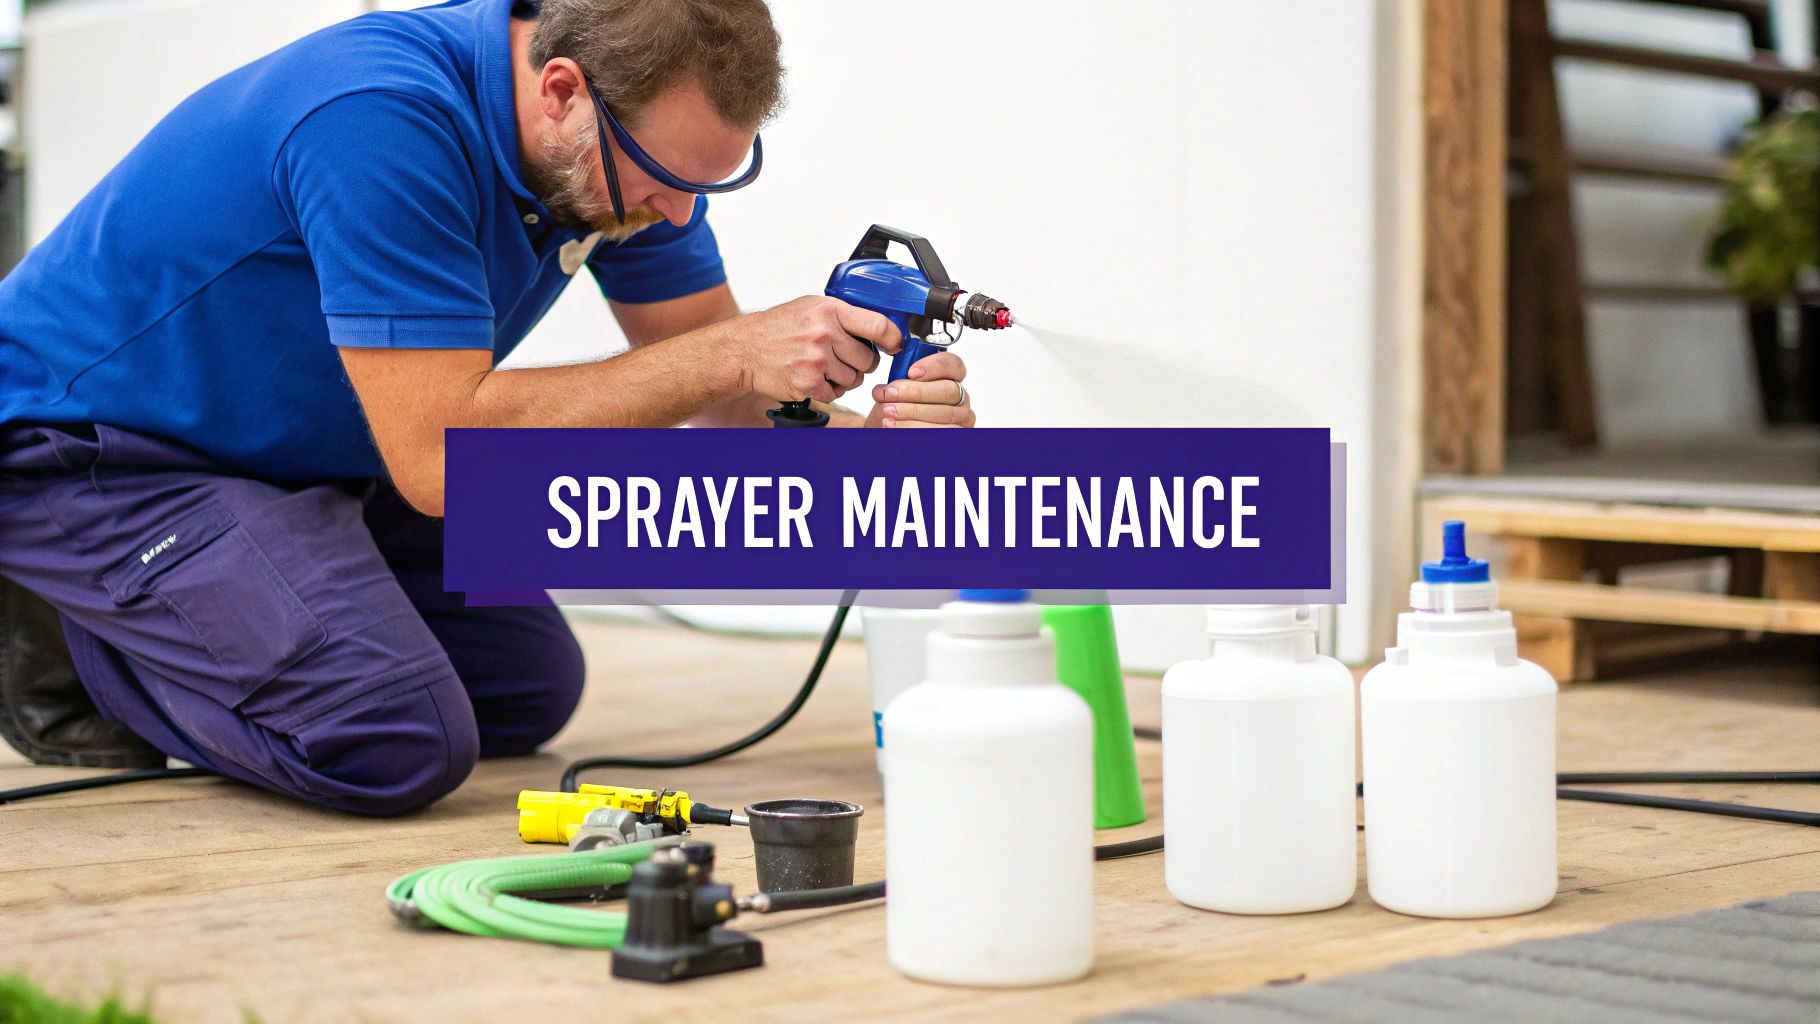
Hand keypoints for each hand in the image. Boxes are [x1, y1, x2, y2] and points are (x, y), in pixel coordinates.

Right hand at [736, 296, 900, 403]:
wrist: (744, 350)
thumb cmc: (775, 329)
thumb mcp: (809, 307)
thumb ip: (842, 315)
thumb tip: (876, 328)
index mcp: (829, 310)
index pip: (878, 325)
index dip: (893, 339)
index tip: (895, 345)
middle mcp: (824, 333)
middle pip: (868, 359)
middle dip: (861, 363)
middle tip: (844, 359)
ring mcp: (817, 360)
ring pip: (854, 379)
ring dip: (844, 378)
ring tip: (823, 368)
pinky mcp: (808, 383)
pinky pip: (836, 393)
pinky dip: (828, 390)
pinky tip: (813, 378)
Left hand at [865, 351, 974, 427]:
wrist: (887, 435)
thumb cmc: (894, 412)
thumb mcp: (895, 392)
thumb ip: (899, 382)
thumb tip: (890, 386)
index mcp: (949, 380)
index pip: (954, 365)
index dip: (936, 365)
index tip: (911, 372)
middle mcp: (961, 400)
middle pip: (949, 390)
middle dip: (916, 391)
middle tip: (890, 394)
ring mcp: (962, 421)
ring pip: (945, 414)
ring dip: (912, 412)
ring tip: (887, 414)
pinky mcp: (955, 439)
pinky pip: (939, 434)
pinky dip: (914, 430)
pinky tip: (894, 428)